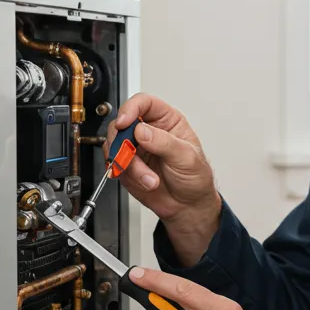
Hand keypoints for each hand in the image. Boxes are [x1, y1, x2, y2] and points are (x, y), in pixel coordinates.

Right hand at [108, 94, 220, 264]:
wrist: (187, 205)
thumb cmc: (194, 177)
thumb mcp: (186, 157)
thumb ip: (164, 143)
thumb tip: (142, 131)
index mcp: (166, 120)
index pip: (143, 103)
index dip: (130, 108)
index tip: (125, 122)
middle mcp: (148, 130)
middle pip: (121, 123)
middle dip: (124, 142)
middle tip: (131, 156)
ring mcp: (135, 148)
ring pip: (114, 145)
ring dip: (128, 164)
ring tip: (150, 179)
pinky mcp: (126, 165)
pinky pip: (114, 164)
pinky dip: (125, 174)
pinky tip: (143, 181)